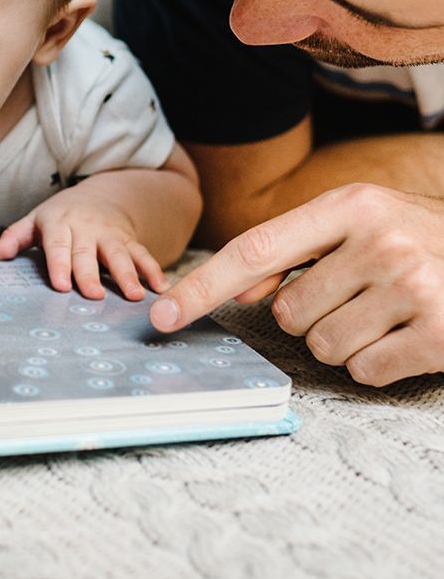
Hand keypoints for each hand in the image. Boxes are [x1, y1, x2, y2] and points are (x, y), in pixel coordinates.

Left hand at [0, 195, 166, 299]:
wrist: (99, 196)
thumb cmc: (60, 217)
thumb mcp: (35, 222)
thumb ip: (15, 238)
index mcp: (58, 223)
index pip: (57, 245)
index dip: (58, 264)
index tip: (60, 285)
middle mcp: (85, 228)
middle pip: (87, 253)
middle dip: (90, 273)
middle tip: (94, 295)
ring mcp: (110, 233)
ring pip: (119, 253)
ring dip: (128, 274)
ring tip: (133, 295)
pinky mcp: (130, 240)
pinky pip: (143, 254)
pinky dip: (152, 270)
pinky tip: (159, 288)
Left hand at [149, 183, 443, 385]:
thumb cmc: (418, 241)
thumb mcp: (360, 224)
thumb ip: (296, 251)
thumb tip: (237, 290)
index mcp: (349, 206)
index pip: (254, 250)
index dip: (202, 286)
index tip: (162, 317)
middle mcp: (379, 241)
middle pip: (287, 312)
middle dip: (310, 314)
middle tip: (359, 294)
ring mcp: (412, 287)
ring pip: (322, 346)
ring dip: (344, 340)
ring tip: (385, 312)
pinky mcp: (439, 335)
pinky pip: (364, 372)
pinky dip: (378, 364)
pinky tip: (406, 336)